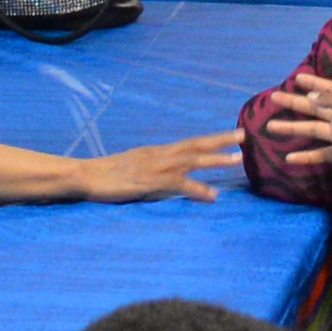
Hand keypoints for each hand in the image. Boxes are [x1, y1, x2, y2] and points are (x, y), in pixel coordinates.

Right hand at [76, 136, 233, 202]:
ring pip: (191, 160)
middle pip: (196, 144)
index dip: (212, 138)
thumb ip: (153, 167)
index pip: (190, 142)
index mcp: (158, 151)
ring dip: (215, 159)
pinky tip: (212, 196)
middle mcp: (160, 154)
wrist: (87, 175)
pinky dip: (197, 189)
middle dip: (221, 140)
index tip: (233, 134)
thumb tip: (169, 173)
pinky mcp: (149, 182)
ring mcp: (155, 167)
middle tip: (244, 136)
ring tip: (237, 159)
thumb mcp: (135, 166)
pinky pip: (179, 185)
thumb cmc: (108, 174)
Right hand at [270, 71, 331, 188]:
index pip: (330, 90)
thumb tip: (311, 95)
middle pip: (316, 108)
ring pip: (313, 130)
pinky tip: (290, 158)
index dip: (313, 83)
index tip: (296, 78)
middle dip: (295, 103)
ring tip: (271, 126)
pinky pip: (320, 153)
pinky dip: (305, 155)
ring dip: (293, 128)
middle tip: (274, 97)